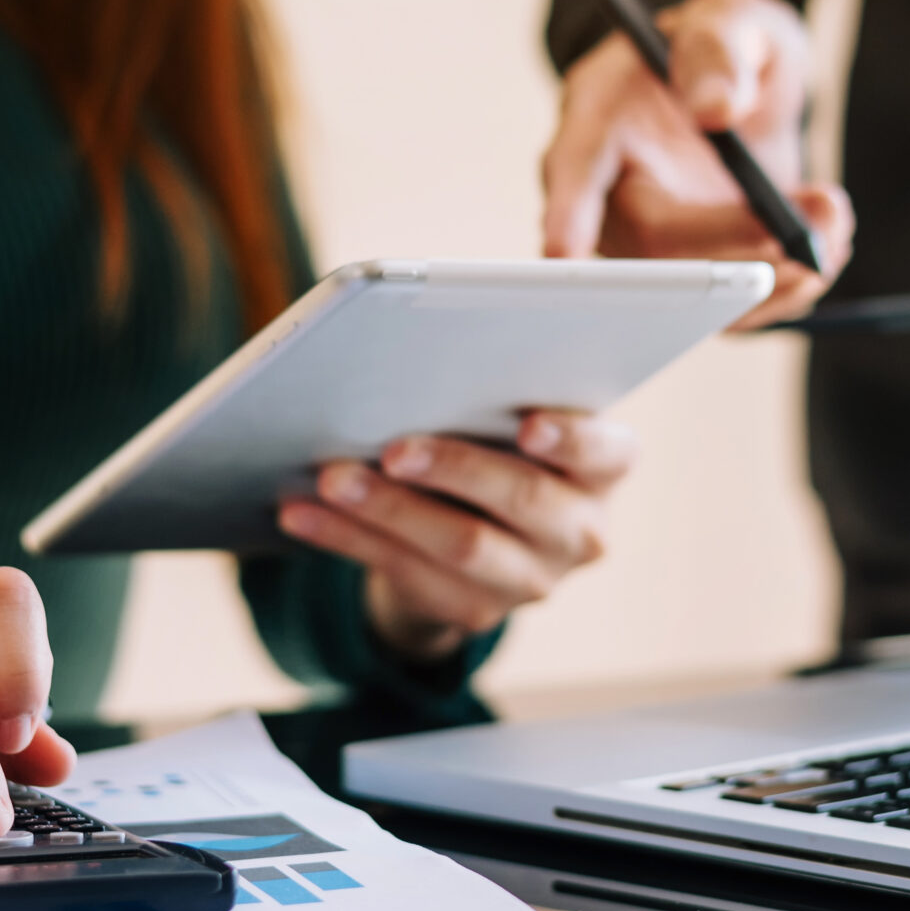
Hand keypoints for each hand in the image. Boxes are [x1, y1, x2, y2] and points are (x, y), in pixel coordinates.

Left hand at [277, 410, 636, 662]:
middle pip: (522, 500)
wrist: (478, 534)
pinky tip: (303, 515)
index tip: (529, 427)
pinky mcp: (476, 611)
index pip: (606, 452)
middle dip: (454, 469)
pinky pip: (406, 574)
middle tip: (394, 449)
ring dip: (389, 510)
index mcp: (604, 468)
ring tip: (332, 478)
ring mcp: (532, 579)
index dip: (572, 441)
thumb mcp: (513, 410)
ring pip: (461, 546)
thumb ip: (504, 374)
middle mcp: (582, 530)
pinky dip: (347, 540)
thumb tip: (488, 298)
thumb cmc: (496, 441)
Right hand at [543, 0, 853, 327]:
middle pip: (650, 244)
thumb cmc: (719, 48)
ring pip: (690, 292)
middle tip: (809, 225)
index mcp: (597, 116)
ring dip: (771, 275)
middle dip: (732, 243)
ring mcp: (646, 245)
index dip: (567, 210)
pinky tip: (825, 251)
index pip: (574, 166)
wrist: (737, 89)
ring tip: (832, 227)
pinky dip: (783, 292)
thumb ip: (718, 46)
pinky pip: (724, 310)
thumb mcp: (729, 17)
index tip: (564, 248)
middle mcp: (608, 194)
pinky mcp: (691, 274)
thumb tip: (717, 108)